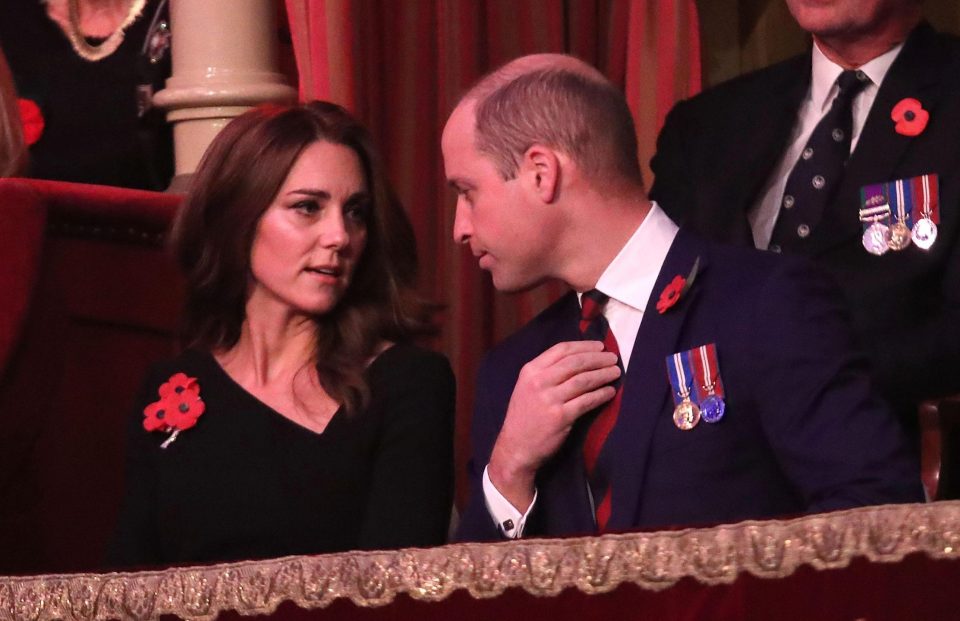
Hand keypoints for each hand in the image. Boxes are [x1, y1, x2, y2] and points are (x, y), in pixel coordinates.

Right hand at [488, 340, 619, 511]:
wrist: (516, 448)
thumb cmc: (524, 417)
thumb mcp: (526, 388)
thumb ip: (546, 373)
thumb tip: (579, 360)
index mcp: (530, 371)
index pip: (561, 350)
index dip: (584, 346)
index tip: (599, 346)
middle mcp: (539, 381)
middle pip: (575, 363)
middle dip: (597, 359)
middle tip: (613, 359)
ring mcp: (549, 399)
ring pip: (583, 380)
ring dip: (603, 375)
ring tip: (616, 373)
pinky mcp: (560, 416)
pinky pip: (587, 401)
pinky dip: (601, 395)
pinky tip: (610, 392)